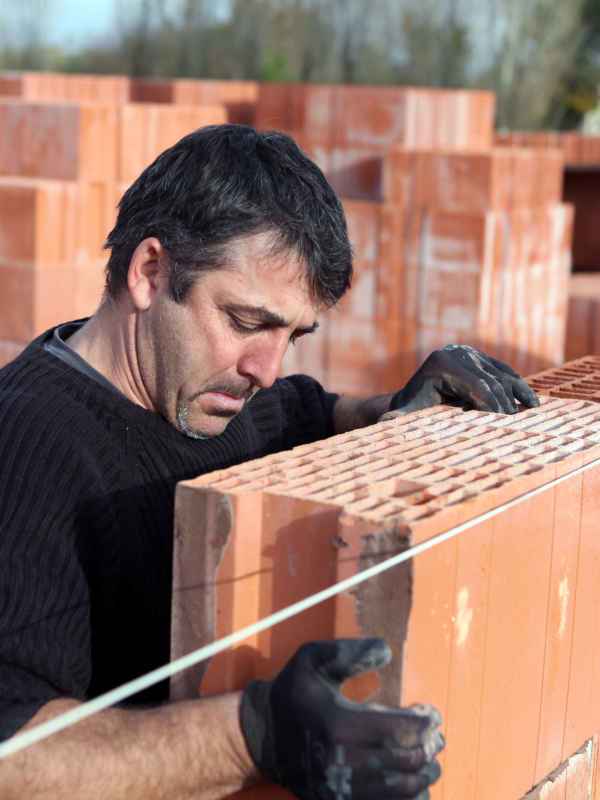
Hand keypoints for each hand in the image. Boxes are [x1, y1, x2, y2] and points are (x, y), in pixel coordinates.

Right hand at [240, 638, 443, 798]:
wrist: (262, 738)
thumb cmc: (293, 693)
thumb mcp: (312, 659)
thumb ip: (349, 652)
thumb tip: (386, 651)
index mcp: (338, 723)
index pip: (400, 730)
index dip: (425, 723)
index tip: (430, 713)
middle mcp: (341, 761)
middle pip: (407, 762)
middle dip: (430, 747)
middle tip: (436, 735)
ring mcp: (340, 789)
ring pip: (403, 791)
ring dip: (425, 774)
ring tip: (430, 757)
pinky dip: (410, 797)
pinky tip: (415, 781)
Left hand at [384, 345, 538, 416]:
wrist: (412, 400)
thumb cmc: (409, 413)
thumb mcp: (402, 417)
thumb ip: (395, 420)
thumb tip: (386, 423)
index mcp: (442, 364)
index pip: (477, 387)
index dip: (493, 407)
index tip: (505, 428)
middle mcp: (457, 352)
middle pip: (491, 381)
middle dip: (506, 405)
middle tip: (519, 429)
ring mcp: (471, 352)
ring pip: (502, 375)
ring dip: (517, 396)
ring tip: (529, 419)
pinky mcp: (481, 357)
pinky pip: (505, 372)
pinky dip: (519, 387)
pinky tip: (532, 404)